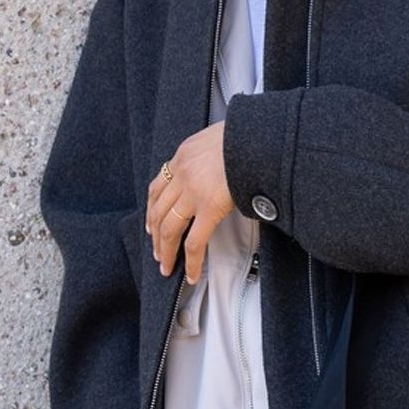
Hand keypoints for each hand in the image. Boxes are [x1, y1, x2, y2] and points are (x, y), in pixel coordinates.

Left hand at [145, 122, 242, 284]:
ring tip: (167, 266)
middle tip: (156, 252)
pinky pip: (194, 241)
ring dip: (165, 250)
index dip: (152, 209)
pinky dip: (191, 261)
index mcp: (183, 155)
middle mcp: (182, 173)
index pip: (158, 186)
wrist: (257, 134)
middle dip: (154, 235)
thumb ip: (211, 156)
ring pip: (169, 228)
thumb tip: (220, 170)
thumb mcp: (219, 138)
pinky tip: (191, 274)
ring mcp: (193, 192)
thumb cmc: (248, 134)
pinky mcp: (210, 207)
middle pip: (158, 210)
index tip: (151, 224)